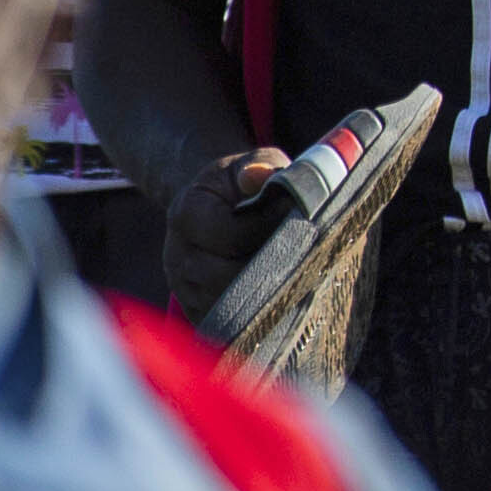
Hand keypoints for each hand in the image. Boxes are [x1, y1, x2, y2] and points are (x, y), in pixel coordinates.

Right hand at [161, 145, 293, 315]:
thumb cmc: (243, 184)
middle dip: (274, 267)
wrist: (219, 207)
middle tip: (313, 257)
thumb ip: (261, 165)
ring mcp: (186, 289)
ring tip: (304, 276)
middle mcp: (178, 256)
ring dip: (271, 295)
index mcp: (187, 213)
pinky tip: (289, 299)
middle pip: (229, 276)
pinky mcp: (200, 313)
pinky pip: (230, 327)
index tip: (307, 219)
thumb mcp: (251, 164)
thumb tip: (262, 176)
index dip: (271, 227)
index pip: (232, 232)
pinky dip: (260, 316)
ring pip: (232, 307)